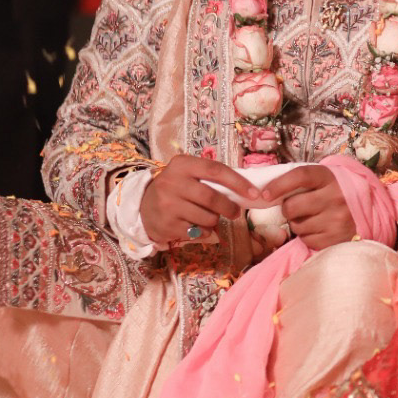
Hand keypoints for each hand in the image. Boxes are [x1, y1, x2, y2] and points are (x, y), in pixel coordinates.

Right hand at [140, 155, 260, 246]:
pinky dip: (205, 232)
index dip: (238, 182)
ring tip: (210, 217)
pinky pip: (197, 232)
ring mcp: (167, 205)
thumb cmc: (176, 188)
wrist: (143, 206)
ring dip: (215, 220)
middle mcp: (172, 182)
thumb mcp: (188, 174)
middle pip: (211, 197)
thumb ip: (211, 176)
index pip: (215, 170)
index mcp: (182, 165)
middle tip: (235, 212)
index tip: (254, 193)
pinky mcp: (166, 225)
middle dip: (229, 207)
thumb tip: (246, 187)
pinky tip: (197, 226)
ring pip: (206, 217)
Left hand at [254, 164, 354, 251]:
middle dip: (288, 210)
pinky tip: (320, 230)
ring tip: (313, 219)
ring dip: (298, 224)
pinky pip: (306, 240)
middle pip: (291, 206)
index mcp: (329, 177)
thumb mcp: (324, 181)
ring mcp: (337, 219)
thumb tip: (266, 191)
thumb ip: (301, 182)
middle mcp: (335, 197)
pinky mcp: (336, 238)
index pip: (300, 176)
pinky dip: (308, 237)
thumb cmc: (336, 194)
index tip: (264, 195)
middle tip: (296, 209)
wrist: (370, 212)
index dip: (278, 185)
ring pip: (297, 226)